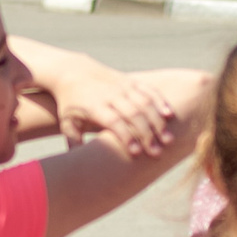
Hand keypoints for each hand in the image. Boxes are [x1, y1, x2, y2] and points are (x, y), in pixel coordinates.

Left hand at [51, 65, 179, 156]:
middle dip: (147, 134)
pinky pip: (149, 90)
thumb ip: (73, 142)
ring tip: (168, 140)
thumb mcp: (67, 122)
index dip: (126, 137)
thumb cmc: (70, 102)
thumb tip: (77, 165)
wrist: (72, 71)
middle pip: (133, 114)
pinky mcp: (130, 80)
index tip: (136, 153)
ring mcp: (122, 86)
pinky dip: (160, 101)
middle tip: (157, 153)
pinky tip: (169, 115)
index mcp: (95, 107)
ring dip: (158, 122)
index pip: (114, 122)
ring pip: (144, 103)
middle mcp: (110, 95)